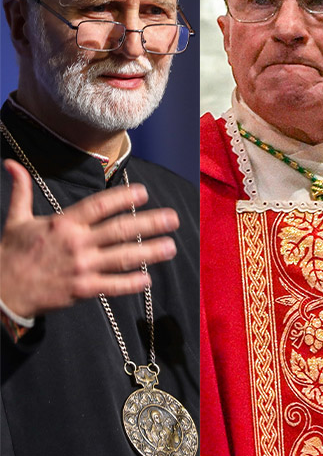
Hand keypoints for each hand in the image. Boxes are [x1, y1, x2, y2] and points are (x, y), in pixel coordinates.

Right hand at [0, 159, 178, 318]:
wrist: (0, 292)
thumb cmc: (11, 254)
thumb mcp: (16, 220)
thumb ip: (21, 191)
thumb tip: (12, 163)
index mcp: (63, 224)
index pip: (99, 206)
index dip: (122, 197)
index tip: (144, 192)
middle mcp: (76, 243)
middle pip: (119, 230)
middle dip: (149, 223)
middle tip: (173, 218)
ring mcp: (81, 267)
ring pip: (122, 258)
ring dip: (150, 252)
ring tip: (171, 246)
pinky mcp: (82, 290)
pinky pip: (112, 285)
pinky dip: (130, 283)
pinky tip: (148, 279)